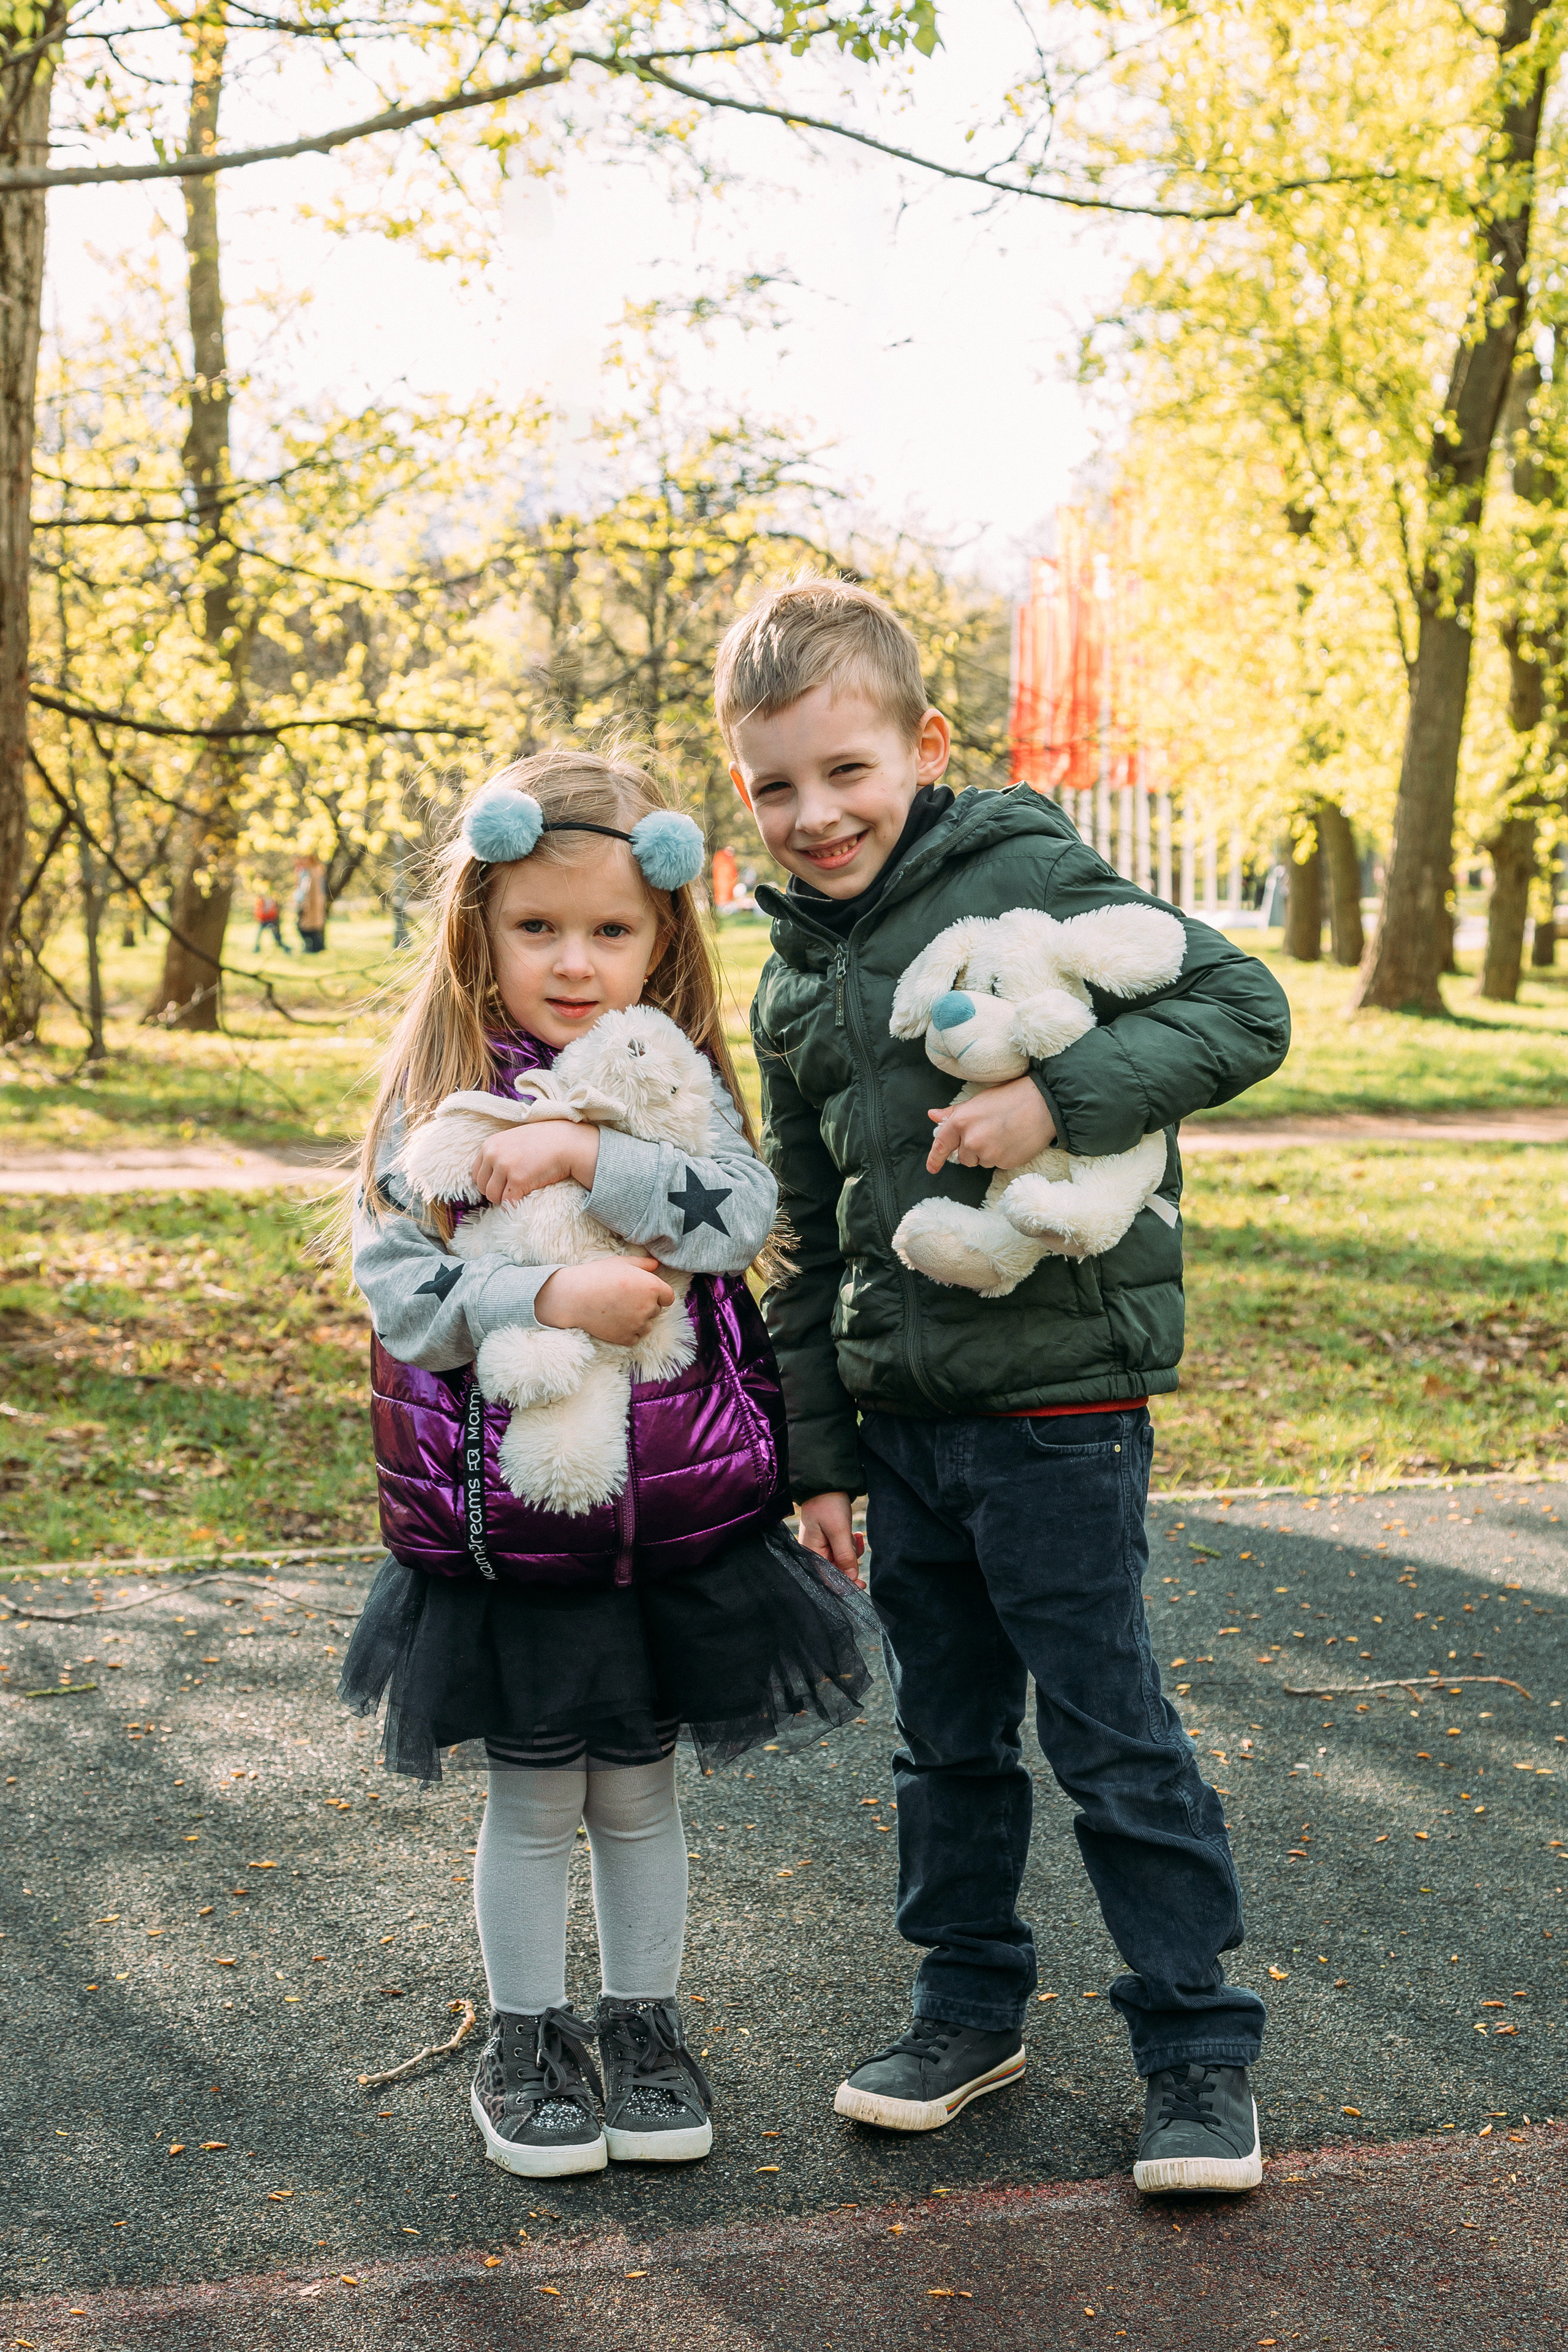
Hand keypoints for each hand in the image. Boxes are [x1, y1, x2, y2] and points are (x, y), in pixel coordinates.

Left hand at [470, 1119, 598, 1205]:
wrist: (566, 1142)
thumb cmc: (543, 1141)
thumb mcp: (513, 1140)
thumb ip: (498, 1153)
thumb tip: (490, 1177)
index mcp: (489, 1145)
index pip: (477, 1174)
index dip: (489, 1182)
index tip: (503, 1184)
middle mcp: (493, 1155)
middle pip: (483, 1187)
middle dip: (497, 1192)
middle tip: (513, 1189)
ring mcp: (505, 1167)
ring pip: (493, 1197)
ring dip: (505, 1199)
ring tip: (520, 1192)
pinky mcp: (518, 1180)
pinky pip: (508, 1202)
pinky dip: (515, 1204)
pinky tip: (525, 1197)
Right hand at [534, 1257, 672, 1346]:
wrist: (574, 1297)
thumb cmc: (597, 1275)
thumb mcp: (621, 1262)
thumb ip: (643, 1264)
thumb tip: (656, 1265)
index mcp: (652, 1287)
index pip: (668, 1296)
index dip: (658, 1293)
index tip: (644, 1291)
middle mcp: (648, 1307)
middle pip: (656, 1310)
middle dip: (645, 1305)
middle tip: (625, 1298)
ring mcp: (637, 1325)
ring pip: (647, 1325)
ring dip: (639, 1320)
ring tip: (619, 1310)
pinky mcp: (625, 1338)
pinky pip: (635, 1337)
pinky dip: (628, 1332)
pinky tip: (615, 1321)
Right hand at [796, 1490, 865, 1586]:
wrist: (826, 1483)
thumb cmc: (828, 1504)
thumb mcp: (838, 1529)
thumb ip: (844, 1554)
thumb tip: (852, 1577)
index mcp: (811, 1554)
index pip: (827, 1580)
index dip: (844, 1585)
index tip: (861, 1584)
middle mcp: (814, 1554)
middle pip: (836, 1572)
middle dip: (850, 1564)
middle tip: (858, 1548)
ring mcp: (822, 1548)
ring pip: (842, 1562)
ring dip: (852, 1552)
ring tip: (854, 1535)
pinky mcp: (829, 1542)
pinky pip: (843, 1552)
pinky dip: (851, 1545)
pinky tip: (855, 1534)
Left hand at [926, 1076, 1055, 1173]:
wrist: (1043, 1104)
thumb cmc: (1010, 1097)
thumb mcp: (978, 1101)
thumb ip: (954, 1112)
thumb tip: (932, 1115)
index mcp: (961, 1121)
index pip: (941, 1144)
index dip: (934, 1158)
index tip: (931, 1168)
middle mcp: (971, 1140)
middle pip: (963, 1157)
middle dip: (972, 1149)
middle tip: (990, 1131)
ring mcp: (988, 1154)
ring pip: (980, 1161)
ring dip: (988, 1153)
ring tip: (1004, 1134)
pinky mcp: (1004, 1163)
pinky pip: (997, 1164)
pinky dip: (1002, 1156)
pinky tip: (1013, 1141)